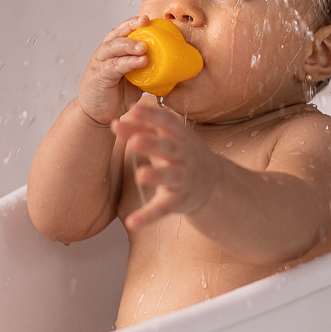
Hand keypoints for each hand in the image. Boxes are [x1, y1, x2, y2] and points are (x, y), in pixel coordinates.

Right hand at [75, 16, 149, 125]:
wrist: (97, 114)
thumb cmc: (116, 95)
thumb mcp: (135, 80)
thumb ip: (147, 70)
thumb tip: (172, 66)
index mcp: (114, 51)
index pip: (122, 31)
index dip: (133, 23)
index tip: (148, 19)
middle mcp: (105, 54)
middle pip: (116, 34)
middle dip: (130, 26)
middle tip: (145, 22)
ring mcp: (100, 64)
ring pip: (112, 47)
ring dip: (129, 45)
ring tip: (144, 47)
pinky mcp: (98, 77)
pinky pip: (113, 66)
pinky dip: (127, 63)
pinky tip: (140, 62)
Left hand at [111, 103, 220, 228]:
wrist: (211, 183)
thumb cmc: (181, 154)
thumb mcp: (168, 138)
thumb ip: (143, 128)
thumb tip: (119, 118)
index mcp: (180, 137)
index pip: (167, 122)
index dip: (152, 116)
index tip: (134, 109)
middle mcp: (184, 156)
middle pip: (169, 148)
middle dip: (154, 144)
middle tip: (136, 140)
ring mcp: (183, 178)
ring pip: (171, 176)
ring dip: (157, 175)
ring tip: (141, 175)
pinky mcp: (178, 200)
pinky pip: (162, 208)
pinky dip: (147, 216)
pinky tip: (132, 222)